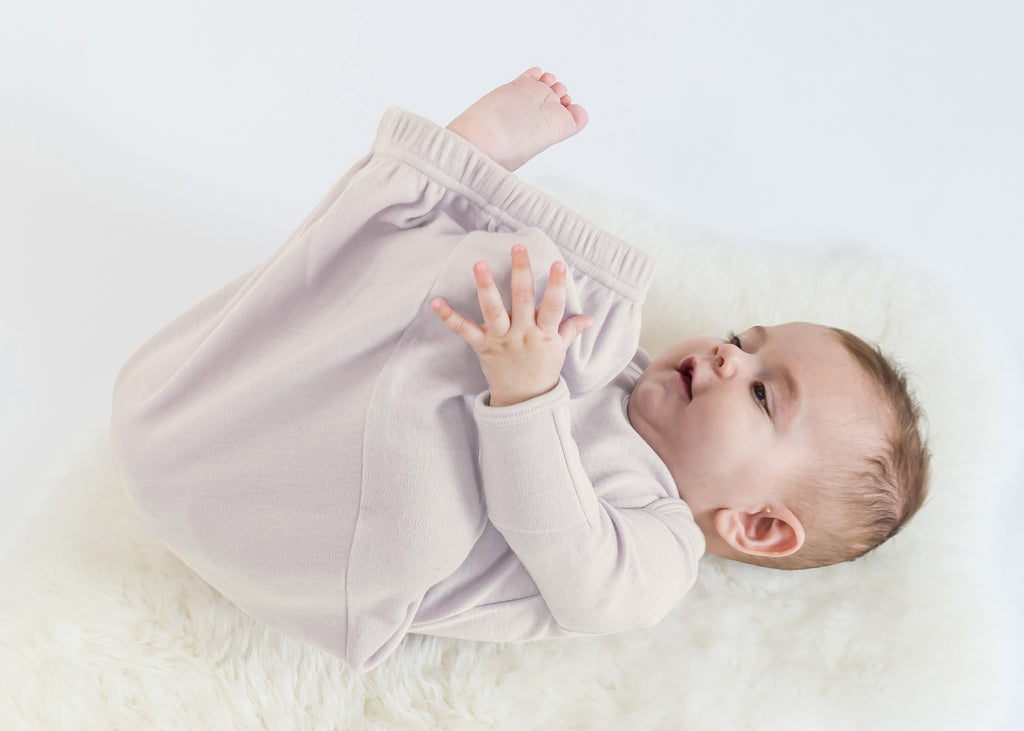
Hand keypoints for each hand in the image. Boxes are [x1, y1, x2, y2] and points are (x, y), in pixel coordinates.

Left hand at [431, 245, 593, 406]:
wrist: (523, 401)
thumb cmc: (542, 370)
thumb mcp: (560, 350)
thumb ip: (571, 329)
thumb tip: (590, 318)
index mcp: (544, 334)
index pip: (553, 307)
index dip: (556, 286)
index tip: (558, 264)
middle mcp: (522, 334)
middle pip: (522, 300)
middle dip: (520, 272)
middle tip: (518, 247)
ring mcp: (501, 340)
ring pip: (493, 311)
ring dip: (486, 287)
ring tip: (480, 264)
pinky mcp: (483, 346)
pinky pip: (465, 331)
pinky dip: (449, 317)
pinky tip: (436, 301)